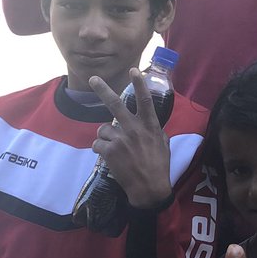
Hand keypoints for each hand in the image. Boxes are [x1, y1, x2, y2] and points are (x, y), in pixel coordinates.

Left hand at [89, 70, 171, 209]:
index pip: (145, 100)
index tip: (134, 70)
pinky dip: (101, 149)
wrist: (149, 187)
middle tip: (93, 79)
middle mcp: (134, 129)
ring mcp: (121, 140)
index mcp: (150, 126)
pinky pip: (97, 144)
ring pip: (103, 129)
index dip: (139, 84)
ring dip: (106, 137)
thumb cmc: (159, 166)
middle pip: (115, 104)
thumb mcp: (163, 143)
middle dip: (103, 89)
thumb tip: (146, 124)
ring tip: (114, 147)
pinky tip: (109, 156)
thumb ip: (153, 130)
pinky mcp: (110, 151)